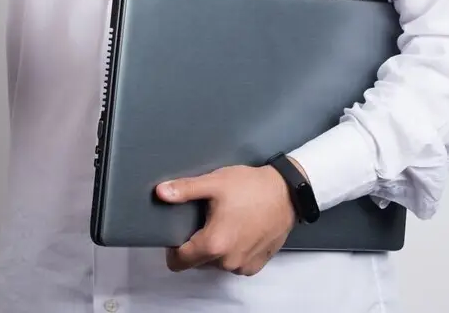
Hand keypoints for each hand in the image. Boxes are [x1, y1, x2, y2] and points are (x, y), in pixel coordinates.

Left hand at [156, 161, 301, 276]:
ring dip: (215, 249)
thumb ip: (185, 190)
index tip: (178, 232)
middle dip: (196, 245)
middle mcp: (227, 261)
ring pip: (216, 263)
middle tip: (205, 220)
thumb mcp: (215, 183)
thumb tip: (160, 193)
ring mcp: (243, 265)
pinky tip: (239, 231)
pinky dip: (232, 251)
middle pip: (197, 262)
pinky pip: (234, 264)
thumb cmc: (252, 187)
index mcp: (213, 244)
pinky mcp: (256, 265)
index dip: (173, 248)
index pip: (179, 261)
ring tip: (224, 223)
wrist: (288, 193)